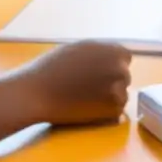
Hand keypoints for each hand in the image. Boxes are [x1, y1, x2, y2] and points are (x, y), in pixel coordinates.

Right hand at [15, 41, 130, 124]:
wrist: (36, 92)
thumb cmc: (51, 68)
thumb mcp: (79, 49)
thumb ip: (98, 53)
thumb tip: (108, 59)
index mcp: (111, 50)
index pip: (124, 57)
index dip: (112, 65)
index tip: (100, 72)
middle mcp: (119, 67)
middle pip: (124, 76)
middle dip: (111, 81)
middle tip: (90, 88)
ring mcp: (118, 89)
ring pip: (121, 94)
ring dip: (109, 97)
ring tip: (86, 99)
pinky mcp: (114, 109)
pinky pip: (117, 111)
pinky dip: (105, 112)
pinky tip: (87, 108)